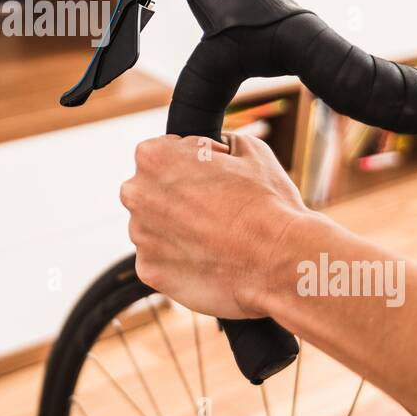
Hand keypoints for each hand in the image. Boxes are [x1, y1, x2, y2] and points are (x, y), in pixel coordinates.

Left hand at [120, 132, 318, 319]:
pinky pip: (159, 260)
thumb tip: (219, 148)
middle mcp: (137, 194)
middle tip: (215, 208)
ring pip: (153, 227)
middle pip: (152, 190)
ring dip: (176, 229)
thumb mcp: (249, 150)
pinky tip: (208, 259)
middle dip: (177, 196)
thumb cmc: (267, 202)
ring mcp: (140, 235)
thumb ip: (220, 144)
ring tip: (216, 237)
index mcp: (153, 156)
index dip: (192, 161)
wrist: (279, 260)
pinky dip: (179, 261)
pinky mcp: (149, 271)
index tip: (213, 175)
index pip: (163, 152)